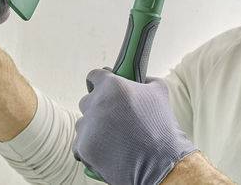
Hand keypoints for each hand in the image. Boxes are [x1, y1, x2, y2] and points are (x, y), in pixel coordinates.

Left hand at [72, 69, 197, 184]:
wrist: (161, 164)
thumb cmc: (162, 128)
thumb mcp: (160, 93)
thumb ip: (146, 80)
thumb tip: (141, 77)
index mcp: (112, 86)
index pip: (94, 76)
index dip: (99, 82)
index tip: (104, 88)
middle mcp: (96, 103)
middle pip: (87, 101)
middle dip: (98, 108)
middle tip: (114, 120)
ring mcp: (87, 125)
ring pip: (83, 123)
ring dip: (93, 129)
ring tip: (113, 139)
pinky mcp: (83, 147)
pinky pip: (79, 144)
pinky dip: (90, 148)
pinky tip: (105, 151)